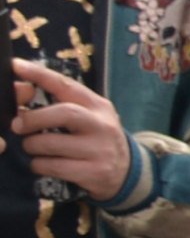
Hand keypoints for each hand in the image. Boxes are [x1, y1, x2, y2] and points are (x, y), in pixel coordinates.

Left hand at [9, 60, 132, 198]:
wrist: (125, 171)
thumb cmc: (94, 138)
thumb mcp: (86, 118)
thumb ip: (59, 106)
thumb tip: (19, 102)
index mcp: (97, 106)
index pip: (67, 85)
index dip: (40, 74)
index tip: (16, 65)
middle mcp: (102, 125)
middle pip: (64, 113)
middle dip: (33, 118)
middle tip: (17, 125)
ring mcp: (100, 150)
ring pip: (51, 144)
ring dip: (31, 146)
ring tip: (32, 148)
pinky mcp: (94, 172)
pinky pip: (53, 167)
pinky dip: (38, 165)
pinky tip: (42, 164)